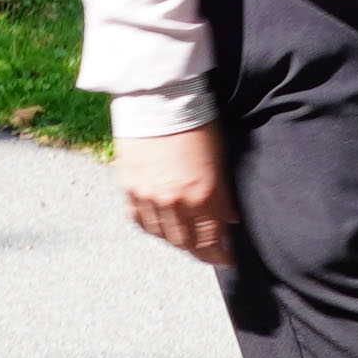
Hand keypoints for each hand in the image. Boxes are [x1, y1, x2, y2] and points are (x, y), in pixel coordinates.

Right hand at [118, 126, 233, 268]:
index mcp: (203, 196)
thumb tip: (229, 218)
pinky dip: (150, 227)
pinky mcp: (128, 187)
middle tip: (207, 252)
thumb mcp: (220, 158)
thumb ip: (224, 194)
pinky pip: (138, 219)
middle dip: (199, 251)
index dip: (219, 255)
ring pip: (162, 235)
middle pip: (186, 243)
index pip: (211, 241)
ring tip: (185, 239)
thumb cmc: (196, 121)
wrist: (160, 98)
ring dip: (175, 241)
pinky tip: (158, 226)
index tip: (225, 259)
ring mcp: (148, 197)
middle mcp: (174, 203)